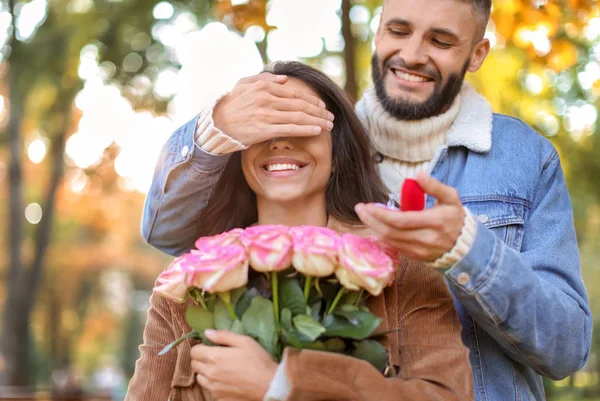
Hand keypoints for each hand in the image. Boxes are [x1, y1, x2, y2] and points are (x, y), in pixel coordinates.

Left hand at [190, 329, 277, 400]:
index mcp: (214, 357)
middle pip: (194, 364)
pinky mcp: (218, 398)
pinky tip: (224, 380)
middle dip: (201, 358)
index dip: (201, 347)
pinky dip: (212, 383)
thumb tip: (207, 332)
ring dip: (205, 371)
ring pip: (199, 378)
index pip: (194, 351)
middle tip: (214, 356)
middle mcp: (210, 373)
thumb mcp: (244, 341)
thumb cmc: (258, 361)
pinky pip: (208, 389)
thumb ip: (223, 335)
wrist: (269, 385)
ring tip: (219, 368)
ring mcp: (213, 388)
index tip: (209, 346)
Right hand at [213, 73, 334, 146]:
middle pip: (300, 105)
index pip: (294, 94)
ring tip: (329, 125)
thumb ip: (264, 78)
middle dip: (319, 111)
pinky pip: (290, 129)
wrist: (216, 124)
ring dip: (317, 121)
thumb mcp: (244, 84)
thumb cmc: (231, 104)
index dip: (312, 100)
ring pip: (298, 117)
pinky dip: (306, 129)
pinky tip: (317, 131)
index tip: (323, 106)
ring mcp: (266, 114)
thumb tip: (284, 79)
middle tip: (331, 117)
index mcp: (264, 87)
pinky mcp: (264, 129)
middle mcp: (267, 99)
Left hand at [355, 172, 464, 261]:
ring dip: (374, 228)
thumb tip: (417, 175)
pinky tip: (376, 226)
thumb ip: (434, 186)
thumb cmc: (455, 217)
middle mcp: (426, 239)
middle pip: (391, 232)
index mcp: (435, 222)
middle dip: (372, 220)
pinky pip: (394, 246)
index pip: (401, 220)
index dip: (382, 214)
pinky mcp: (416, 257)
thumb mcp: (450, 197)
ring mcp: (420, 251)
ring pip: (390, 240)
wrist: (465, 245)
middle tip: (360, 209)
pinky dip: (383, 236)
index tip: (368, 205)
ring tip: (365, 215)